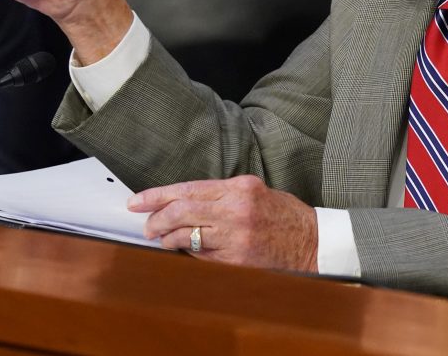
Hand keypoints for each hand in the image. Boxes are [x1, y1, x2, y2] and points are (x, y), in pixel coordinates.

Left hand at [128, 175, 318, 271]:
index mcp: (239, 188)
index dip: (156, 195)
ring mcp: (235, 237)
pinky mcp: (236, 260)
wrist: (311, 242)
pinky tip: (187, 250)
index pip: (187, 189)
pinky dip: (189, 253)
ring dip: (168, 240)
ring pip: (186, 237)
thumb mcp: (254, 191)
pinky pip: (201, 257)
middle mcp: (235, 210)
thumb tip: (183, 201)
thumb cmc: (282, 215)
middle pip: (180, 212)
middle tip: (147, 226)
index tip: (136, 201)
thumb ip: (221, 193)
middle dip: (156, 220)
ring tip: (163, 240)